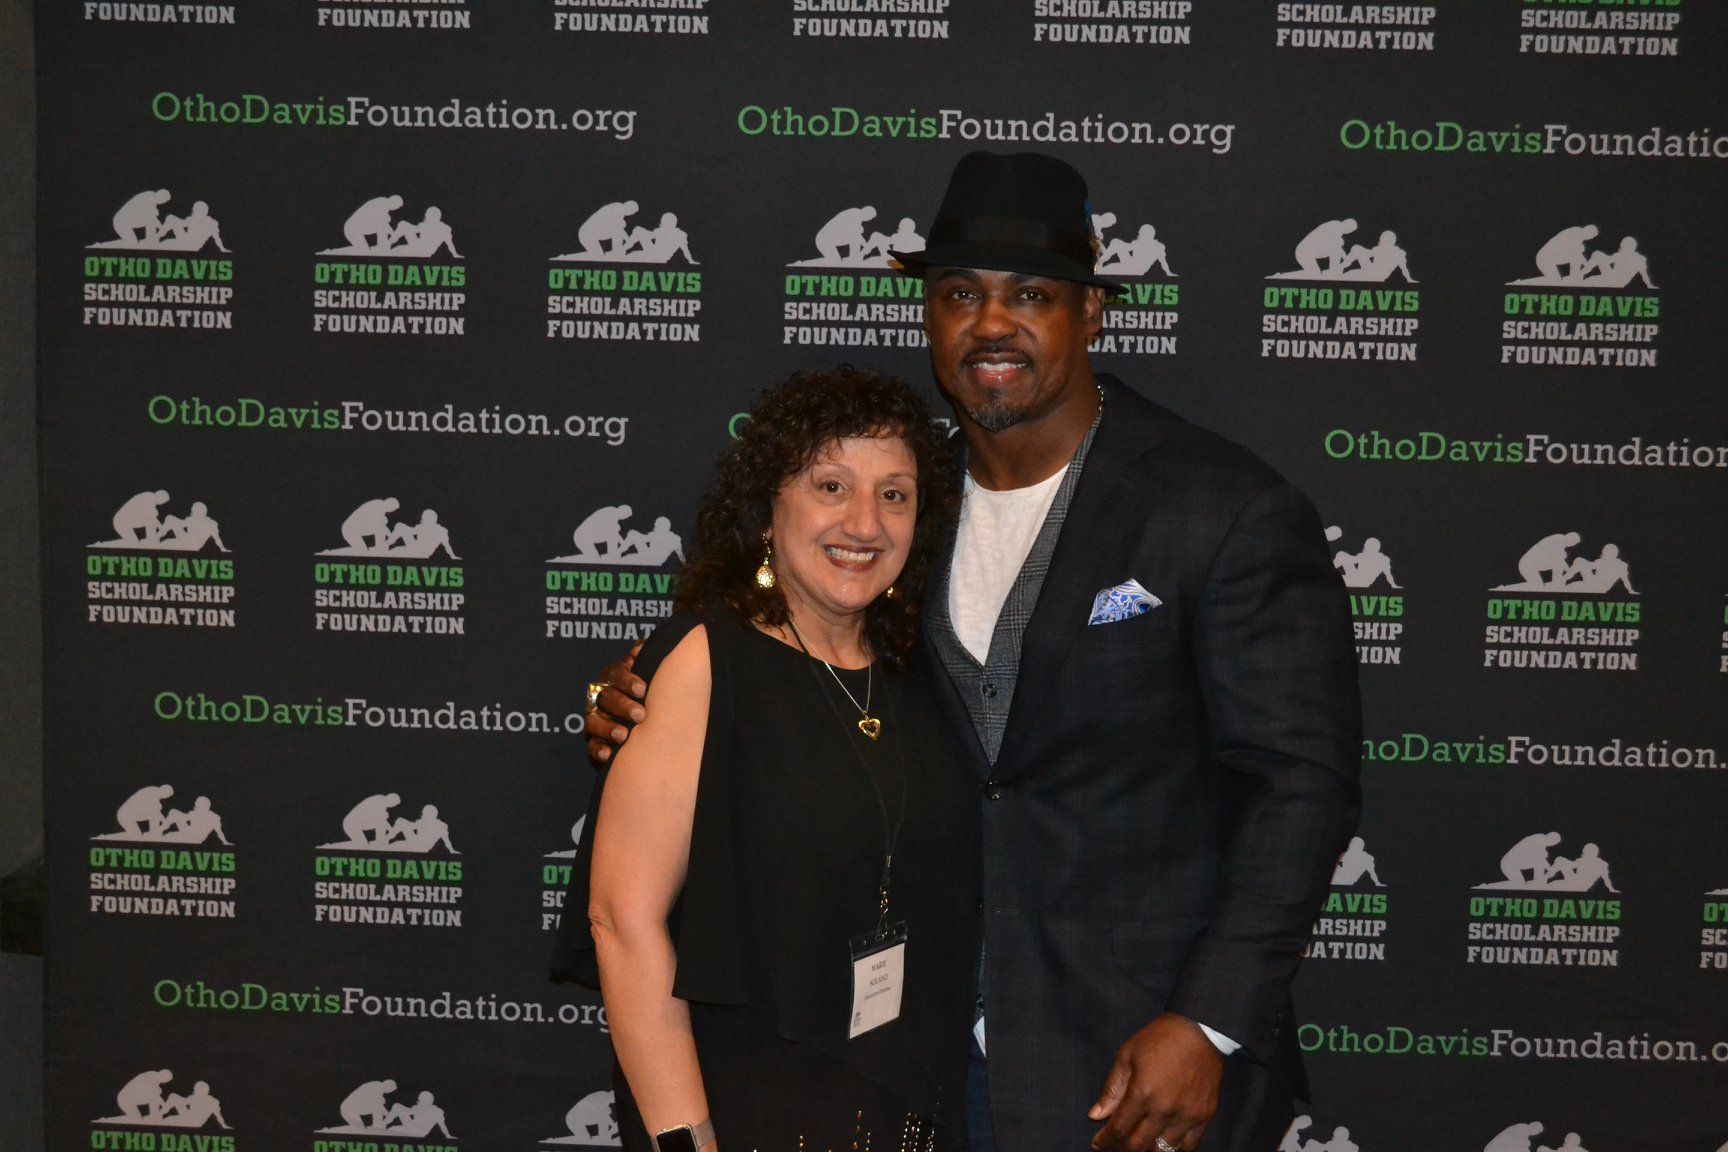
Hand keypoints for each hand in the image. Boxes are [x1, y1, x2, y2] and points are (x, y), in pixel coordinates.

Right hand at [585, 643, 646, 765]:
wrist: (646, 718)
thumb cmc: (647, 690)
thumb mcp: (648, 670)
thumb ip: (644, 656)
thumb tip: (642, 646)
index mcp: (614, 677)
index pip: (616, 674)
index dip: (628, 681)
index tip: (643, 690)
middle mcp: (601, 696)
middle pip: (607, 698)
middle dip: (623, 706)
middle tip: (641, 715)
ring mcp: (596, 718)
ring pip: (594, 721)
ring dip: (608, 728)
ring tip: (623, 736)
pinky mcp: (594, 740)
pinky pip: (591, 745)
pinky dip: (598, 750)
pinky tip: (608, 755)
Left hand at [1088, 1014, 1222, 1151]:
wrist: (1200, 1029)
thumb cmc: (1160, 1038)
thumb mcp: (1127, 1056)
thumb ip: (1112, 1089)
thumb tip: (1095, 1116)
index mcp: (1143, 1093)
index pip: (1119, 1129)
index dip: (1105, 1141)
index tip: (1097, 1144)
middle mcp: (1164, 1109)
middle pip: (1138, 1146)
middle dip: (1121, 1149)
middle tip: (1114, 1146)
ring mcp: (1187, 1115)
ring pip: (1162, 1150)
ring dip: (1146, 1150)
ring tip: (1137, 1145)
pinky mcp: (1204, 1116)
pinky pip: (1189, 1147)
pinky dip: (1173, 1151)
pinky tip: (1162, 1145)